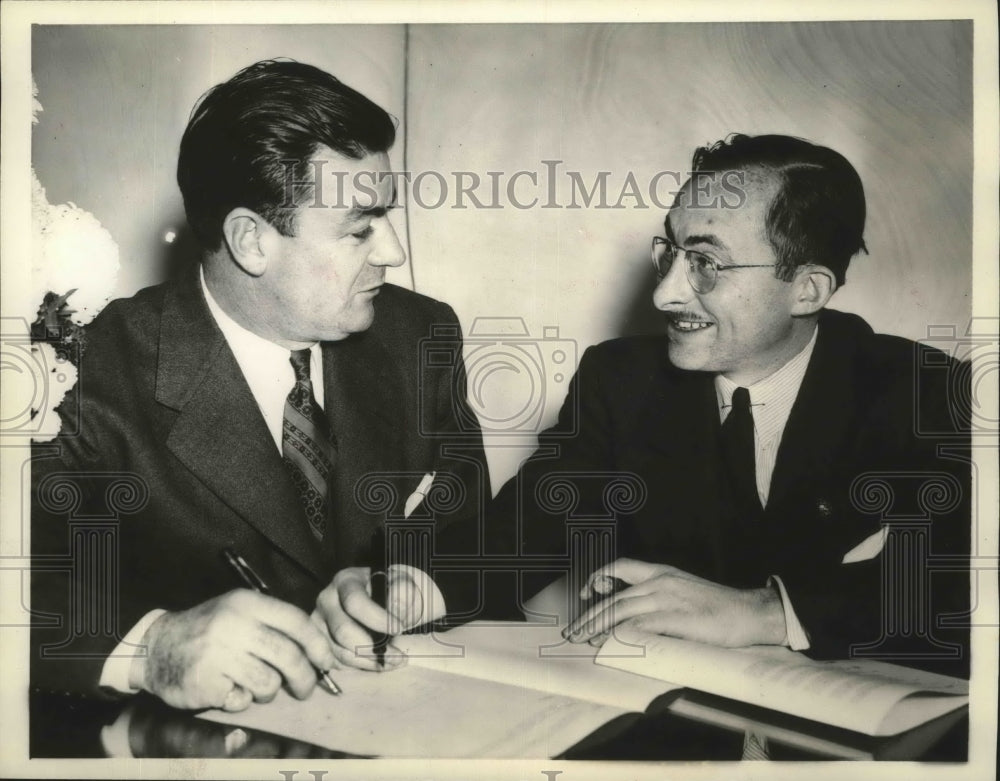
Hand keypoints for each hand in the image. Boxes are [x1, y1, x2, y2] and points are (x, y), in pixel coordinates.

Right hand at [132, 590, 336, 711]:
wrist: (156, 648)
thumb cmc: (209, 631)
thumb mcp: (239, 612)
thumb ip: (274, 626)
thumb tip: (317, 653)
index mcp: (246, 604)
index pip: (296, 622)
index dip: (318, 646)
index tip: (327, 662)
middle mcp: (233, 625)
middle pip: (289, 656)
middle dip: (305, 678)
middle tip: (305, 689)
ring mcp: (218, 654)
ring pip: (269, 683)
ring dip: (269, 691)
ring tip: (256, 684)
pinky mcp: (205, 683)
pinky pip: (242, 700)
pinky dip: (242, 700)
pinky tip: (229, 689)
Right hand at [312, 567, 423, 670]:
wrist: (380, 600)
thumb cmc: (389, 591)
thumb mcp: (400, 583)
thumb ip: (402, 592)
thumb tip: (395, 611)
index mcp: (345, 581)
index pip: (354, 601)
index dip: (376, 618)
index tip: (399, 628)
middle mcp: (326, 600)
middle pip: (342, 630)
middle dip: (372, 648)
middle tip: (397, 655)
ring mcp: (318, 623)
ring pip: (339, 651)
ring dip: (369, 662)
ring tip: (393, 662)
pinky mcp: (318, 644)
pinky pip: (334, 663)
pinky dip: (356, 668)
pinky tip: (374, 663)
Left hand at [564, 558, 786, 647]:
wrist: (750, 612)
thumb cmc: (718, 607)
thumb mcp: (684, 591)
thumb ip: (659, 597)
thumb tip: (632, 614)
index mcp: (662, 573)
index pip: (621, 566)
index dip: (599, 577)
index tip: (587, 592)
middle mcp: (661, 582)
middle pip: (615, 597)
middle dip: (590, 615)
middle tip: (573, 631)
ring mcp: (668, 599)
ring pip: (622, 611)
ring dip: (599, 627)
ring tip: (584, 640)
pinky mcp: (677, 618)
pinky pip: (642, 626)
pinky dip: (622, 635)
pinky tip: (611, 644)